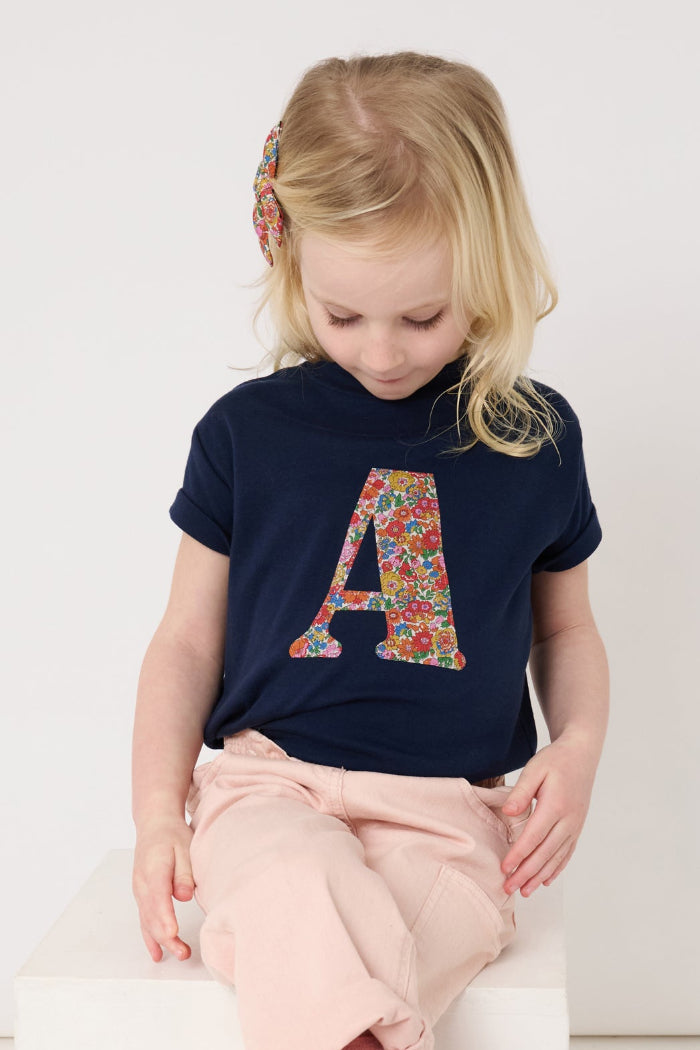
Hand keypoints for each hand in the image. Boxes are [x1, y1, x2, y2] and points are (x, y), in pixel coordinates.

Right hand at [132, 816, 194, 961]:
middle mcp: (142, 884)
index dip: (164, 916)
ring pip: (148, 921)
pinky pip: (144, 920)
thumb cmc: (172, 835)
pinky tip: (158, 953)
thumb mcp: (184, 847)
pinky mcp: (142, 897)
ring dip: (161, 940)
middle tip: (183, 952)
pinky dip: (150, 937)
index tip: (173, 932)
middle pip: (152, 915)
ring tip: (179, 955)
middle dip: (166, 936)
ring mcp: (140, 892)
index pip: (158, 896)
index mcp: (153, 868)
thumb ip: (184, 872)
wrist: (155, 825)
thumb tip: (184, 894)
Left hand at [499, 736, 597, 896]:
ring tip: (524, 891)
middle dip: (526, 873)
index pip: (534, 836)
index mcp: (556, 805)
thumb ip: (521, 791)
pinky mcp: (577, 827)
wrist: (582, 755)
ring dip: (540, 876)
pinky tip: (545, 879)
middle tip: (509, 888)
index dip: (519, 855)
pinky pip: (567, 853)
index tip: (504, 869)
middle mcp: (568, 820)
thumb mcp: (535, 769)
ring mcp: (575, 825)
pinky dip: (556, 868)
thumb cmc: (555, 760)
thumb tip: (508, 812)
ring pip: (556, 857)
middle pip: (545, 853)